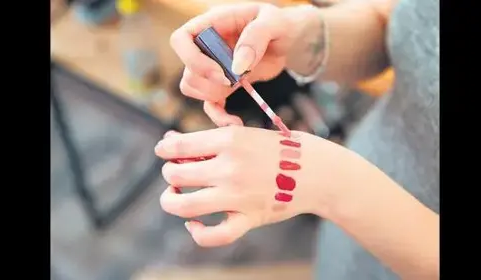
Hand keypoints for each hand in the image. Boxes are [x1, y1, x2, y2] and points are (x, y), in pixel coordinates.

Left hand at [154, 127, 343, 246]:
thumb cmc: (280, 147)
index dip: (164, 149)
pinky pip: (215, 235)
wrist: (317, 170)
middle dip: (169, 172)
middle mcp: (230, 167)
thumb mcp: (247, 130)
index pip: (178, 145)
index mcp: (229, 139)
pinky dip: (198, 232)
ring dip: (170, 200)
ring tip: (174, 195)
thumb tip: (173, 139)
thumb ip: (212, 129)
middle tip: (176, 172)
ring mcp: (239, 196)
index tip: (164, 151)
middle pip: (175, 174)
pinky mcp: (249, 218)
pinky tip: (193, 223)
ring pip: (184, 205)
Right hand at [170, 3, 305, 125]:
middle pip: (189, 72)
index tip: (222, 73)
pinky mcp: (222, 86)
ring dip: (215, 96)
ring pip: (194, 89)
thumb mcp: (273, 21)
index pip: (181, 40)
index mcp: (211, 24)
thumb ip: (256, 37)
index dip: (194, 60)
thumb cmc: (279, 24)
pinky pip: (209, 105)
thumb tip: (237, 66)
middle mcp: (205, 46)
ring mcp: (211, 67)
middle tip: (240, 79)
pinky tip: (235, 122)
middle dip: (213, 83)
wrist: (288, 40)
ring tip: (243, 85)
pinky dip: (219, 116)